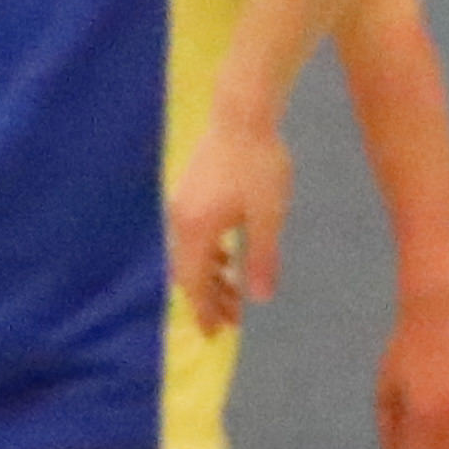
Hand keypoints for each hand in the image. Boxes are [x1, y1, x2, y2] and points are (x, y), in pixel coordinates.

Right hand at [169, 108, 294, 336]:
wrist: (242, 114)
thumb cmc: (260, 165)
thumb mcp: (268, 216)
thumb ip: (262, 258)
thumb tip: (258, 298)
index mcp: (195, 229)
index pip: (194, 283)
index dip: (204, 310)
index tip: (215, 334)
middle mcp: (180, 220)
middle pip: (189, 271)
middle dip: (210, 297)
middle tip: (233, 320)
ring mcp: (182, 203)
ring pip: (192, 252)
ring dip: (212, 275)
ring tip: (236, 292)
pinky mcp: (190, 191)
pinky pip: (194, 234)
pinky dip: (209, 253)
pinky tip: (227, 258)